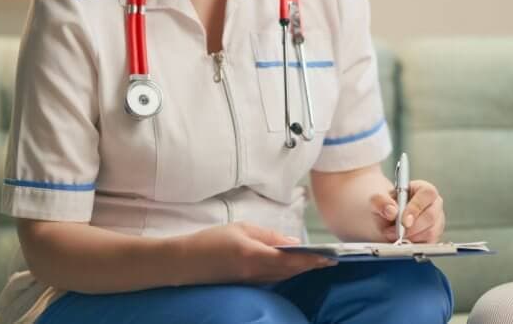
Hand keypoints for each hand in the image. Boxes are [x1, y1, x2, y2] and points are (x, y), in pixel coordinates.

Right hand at [178, 221, 335, 283]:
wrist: (183, 263)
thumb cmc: (210, 241)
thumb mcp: (241, 229)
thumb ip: (269, 236)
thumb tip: (293, 242)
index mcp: (254, 256)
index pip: (290, 261)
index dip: (312, 260)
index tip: (329, 258)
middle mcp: (255, 272)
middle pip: (290, 271)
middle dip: (310, 266)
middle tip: (330, 260)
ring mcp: (250, 281)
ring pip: (282, 277)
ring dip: (300, 270)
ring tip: (317, 262)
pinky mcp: (245, 284)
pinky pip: (272, 280)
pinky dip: (286, 274)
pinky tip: (293, 268)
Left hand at [371, 180, 445, 242]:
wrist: (385, 222)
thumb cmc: (386, 208)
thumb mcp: (378, 201)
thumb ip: (381, 202)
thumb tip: (391, 211)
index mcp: (423, 189)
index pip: (427, 194)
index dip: (416, 207)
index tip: (404, 221)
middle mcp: (434, 204)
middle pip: (431, 216)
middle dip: (412, 228)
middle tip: (395, 232)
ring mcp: (437, 221)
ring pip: (431, 232)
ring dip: (411, 238)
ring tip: (395, 236)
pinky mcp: (435, 237)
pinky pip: (429, 244)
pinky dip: (414, 246)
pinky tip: (404, 242)